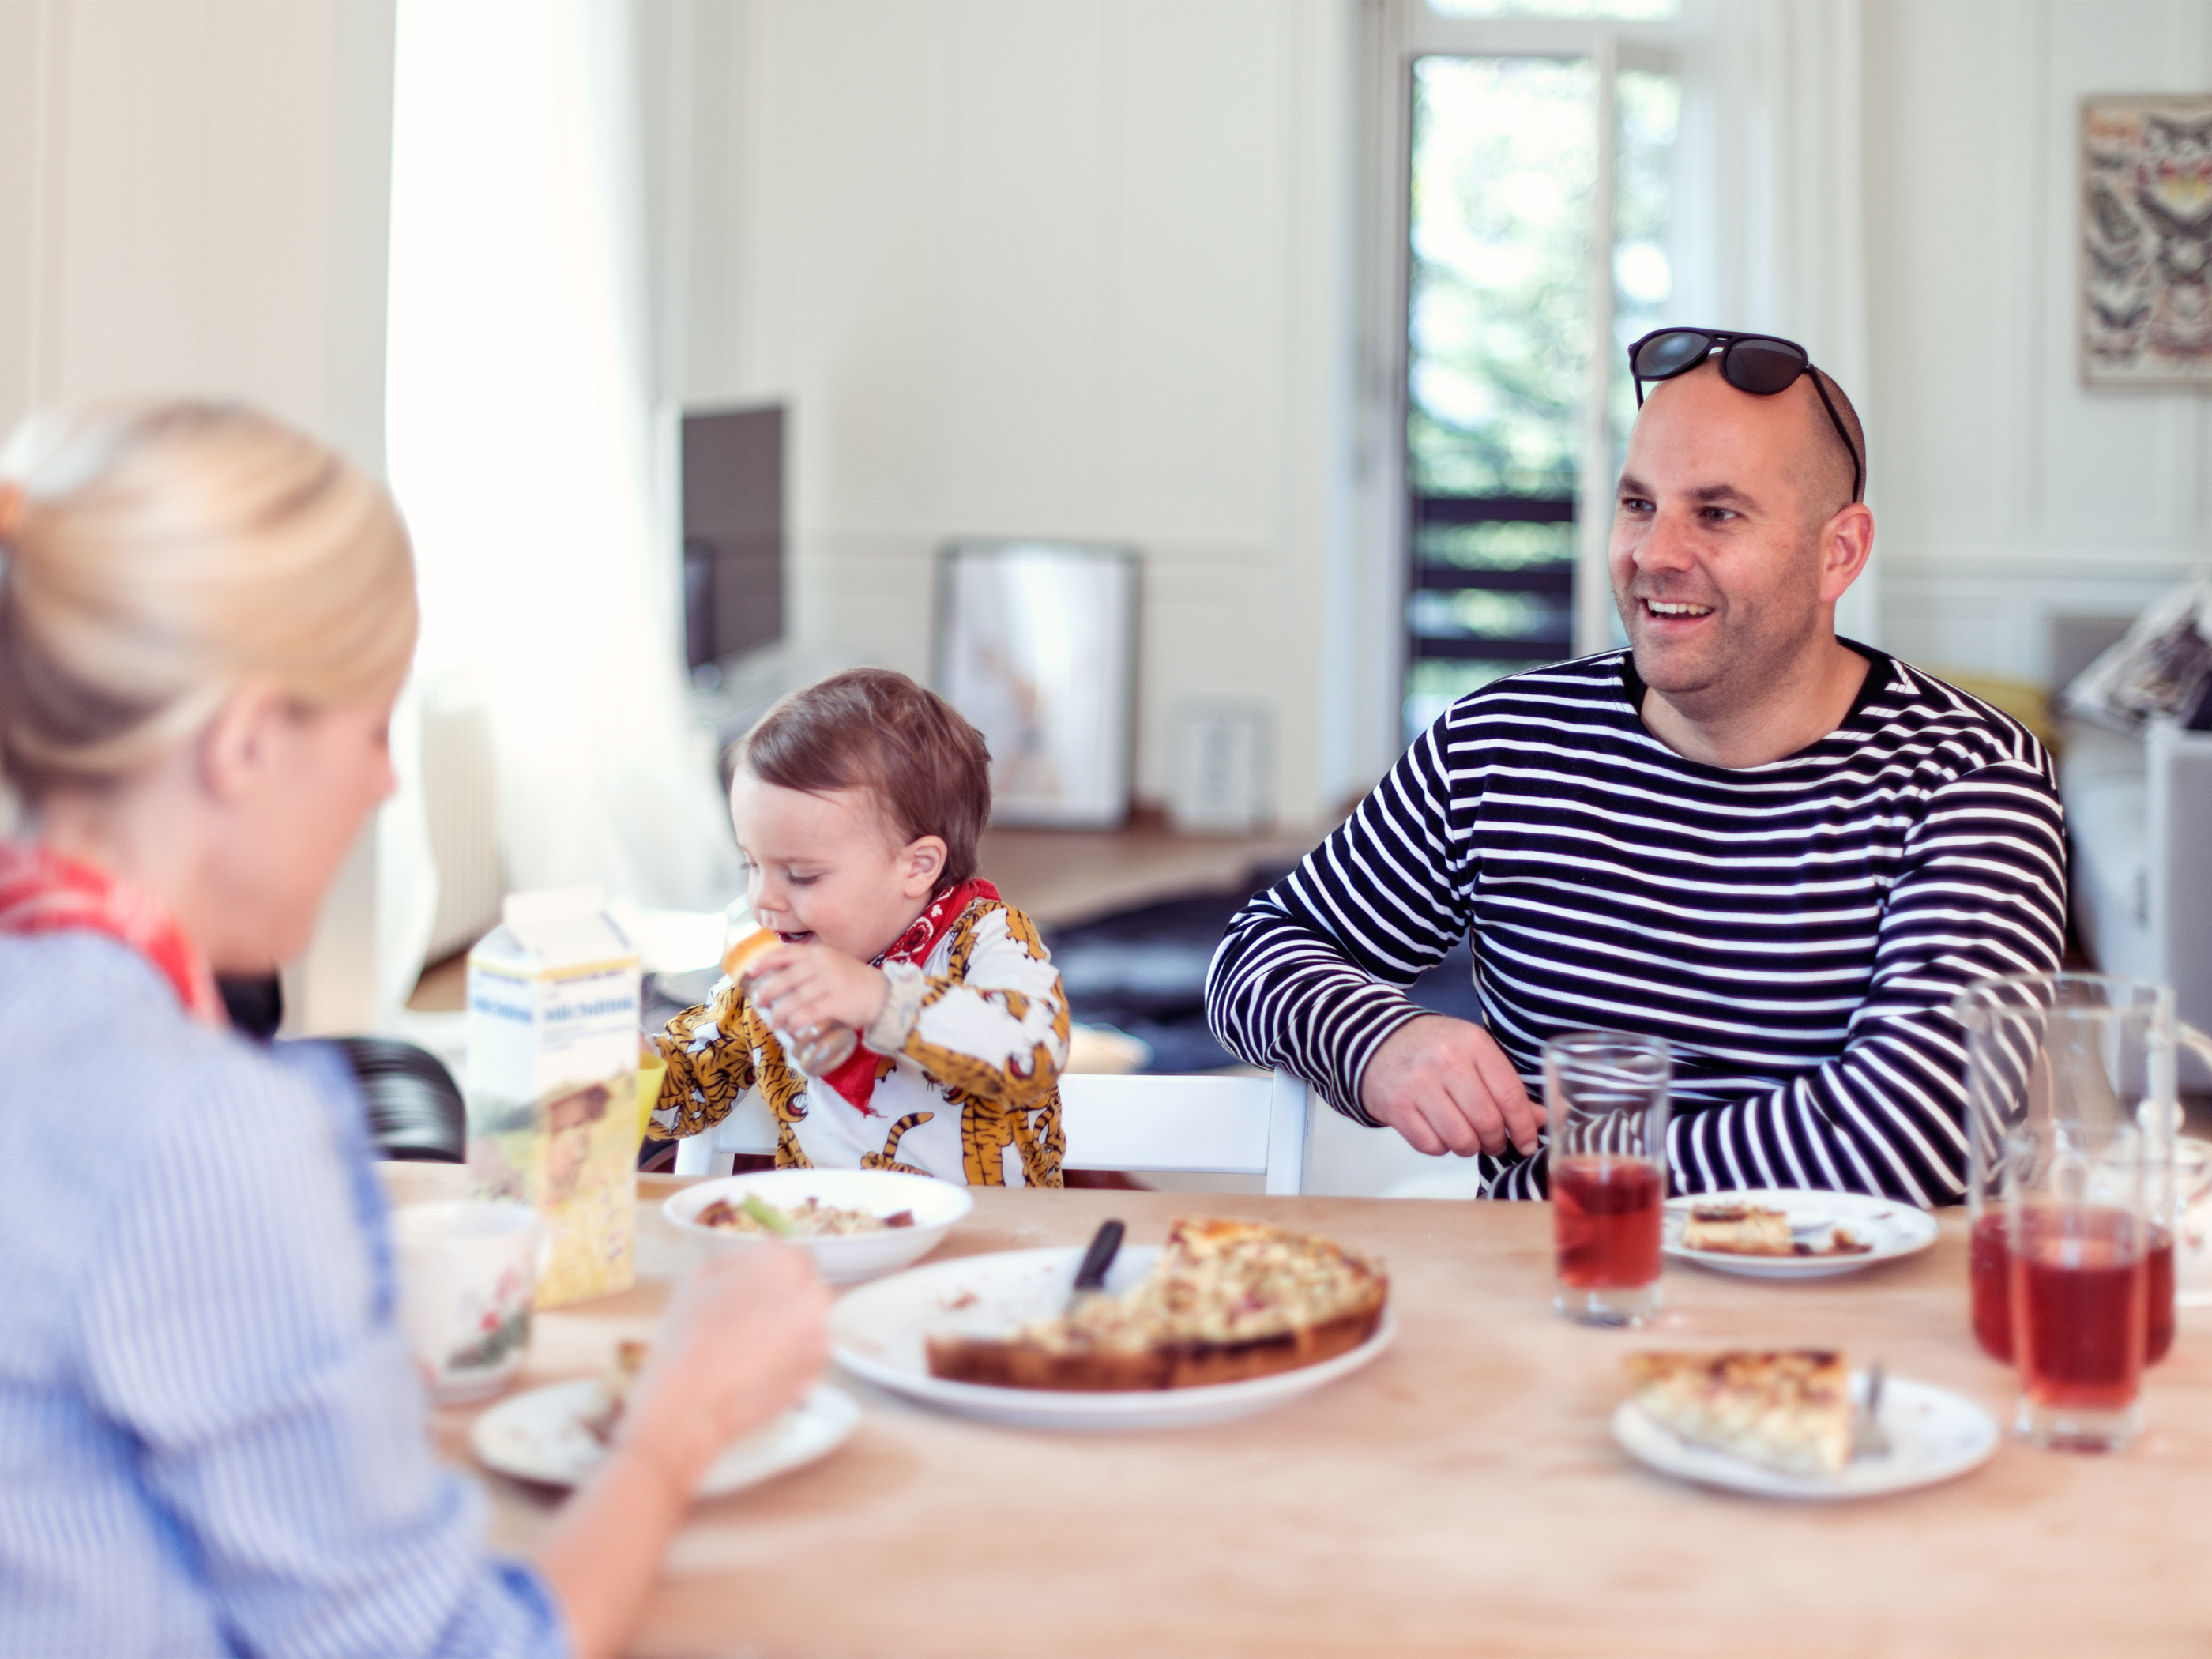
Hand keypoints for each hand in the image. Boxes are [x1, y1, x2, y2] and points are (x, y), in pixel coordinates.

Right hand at [613, 1244, 830, 1489]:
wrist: (690, 1404)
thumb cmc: (688, 1339)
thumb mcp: (699, 1278)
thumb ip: (736, 1260)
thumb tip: (752, 1258)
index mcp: (783, 1264)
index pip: (792, 1255)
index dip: (771, 1271)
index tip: (758, 1284)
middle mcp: (812, 1295)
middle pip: (803, 1288)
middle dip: (780, 1300)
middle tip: (748, 1319)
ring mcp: (819, 1336)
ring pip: (806, 1323)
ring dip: (786, 1329)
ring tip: (747, 1348)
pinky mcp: (816, 1372)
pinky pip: (805, 1355)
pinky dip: (788, 1359)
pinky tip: (756, 1369)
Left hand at [746, 942, 889, 1036]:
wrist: (883, 995)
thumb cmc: (853, 981)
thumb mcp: (832, 964)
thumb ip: (810, 966)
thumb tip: (779, 979)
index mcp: (819, 953)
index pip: (785, 953)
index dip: (765, 962)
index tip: (750, 972)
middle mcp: (823, 965)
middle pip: (786, 978)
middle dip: (768, 992)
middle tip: (760, 1003)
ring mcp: (830, 984)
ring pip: (795, 999)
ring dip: (780, 1013)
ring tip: (775, 1022)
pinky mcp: (837, 1003)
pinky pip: (809, 1014)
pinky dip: (796, 1022)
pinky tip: (791, 1028)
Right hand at [1361, 1015, 1543, 1158]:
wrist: (1376, 1040)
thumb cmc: (1434, 1049)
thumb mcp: (1474, 1054)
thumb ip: (1507, 1085)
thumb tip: (1541, 1119)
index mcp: (1473, 1043)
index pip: (1510, 1095)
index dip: (1524, 1127)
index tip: (1527, 1142)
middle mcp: (1445, 1061)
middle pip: (1487, 1122)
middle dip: (1496, 1141)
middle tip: (1495, 1143)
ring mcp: (1417, 1084)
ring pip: (1461, 1139)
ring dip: (1469, 1147)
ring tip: (1467, 1138)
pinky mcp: (1395, 1106)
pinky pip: (1431, 1146)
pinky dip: (1440, 1147)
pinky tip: (1439, 1131)